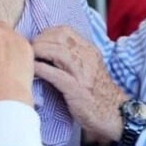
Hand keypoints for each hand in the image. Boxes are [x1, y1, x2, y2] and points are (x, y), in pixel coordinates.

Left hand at [32, 27, 125, 141]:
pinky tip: (32, 70)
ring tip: (30, 59)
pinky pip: (55, 74)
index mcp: (89, 51)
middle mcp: (87, 57)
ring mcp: (82, 73)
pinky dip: (41, 69)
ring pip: (57, 51)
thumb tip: (50, 50)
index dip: (46, 33)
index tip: (37, 42)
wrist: (115, 114)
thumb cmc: (98, 94)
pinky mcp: (76, 89)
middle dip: (40, 41)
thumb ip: (74, 57)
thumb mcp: (89, 68)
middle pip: (58, 37)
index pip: (65, 31)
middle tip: (30, 51)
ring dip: (38, 52)